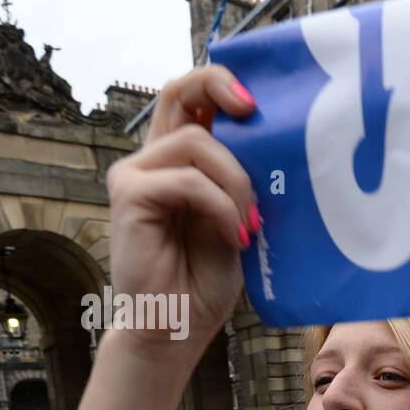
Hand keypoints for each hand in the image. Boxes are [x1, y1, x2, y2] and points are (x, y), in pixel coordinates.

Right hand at [104, 65, 259, 352]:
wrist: (175, 327)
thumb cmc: (206, 279)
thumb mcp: (236, 219)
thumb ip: (242, 181)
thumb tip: (280, 144)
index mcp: (178, 160)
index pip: (190, 98)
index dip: (219, 83)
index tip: (256, 101)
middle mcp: (152, 159)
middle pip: (178, 92)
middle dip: (220, 90)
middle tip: (256, 112)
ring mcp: (135, 175)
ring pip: (196, 144)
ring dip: (236, 182)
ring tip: (251, 225)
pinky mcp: (129, 197)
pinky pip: (188, 181)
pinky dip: (221, 206)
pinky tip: (235, 236)